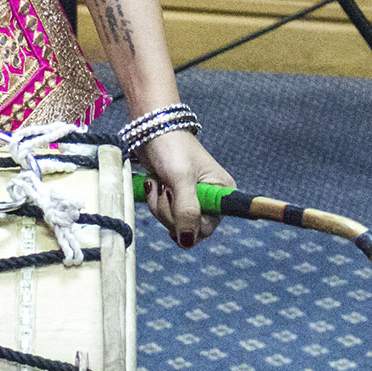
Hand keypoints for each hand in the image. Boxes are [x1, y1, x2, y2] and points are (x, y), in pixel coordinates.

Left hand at [137, 129, 234, 249]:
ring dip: (159, 205)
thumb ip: (186, 210)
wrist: (150, 129)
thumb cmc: (171, 147)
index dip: (190, 225)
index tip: (176, 201)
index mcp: (222, 193)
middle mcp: (210, 199)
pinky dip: (154, 203)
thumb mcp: (180, 178)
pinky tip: (155, 184)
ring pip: (173, 224)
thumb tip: (187, 241)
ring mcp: (191, 200)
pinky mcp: (174, 198)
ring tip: (159, 182)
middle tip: (165, 188)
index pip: (207, 227)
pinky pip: (163, 215)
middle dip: (169, 212)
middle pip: (188, 229)